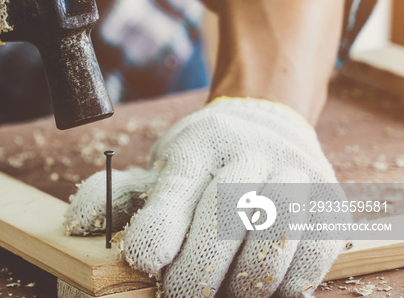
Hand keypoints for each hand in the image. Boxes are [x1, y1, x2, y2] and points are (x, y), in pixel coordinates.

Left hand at [65, 98, 343, 296]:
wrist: (267, 124)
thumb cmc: (204, 158)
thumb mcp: (157, 167)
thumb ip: (119, 197)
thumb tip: (76, 225)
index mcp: (200, 144)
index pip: (180, 186)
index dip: (162, 227)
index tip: (143, 261)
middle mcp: (251, 153)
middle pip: (226, 218)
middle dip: (197, 270)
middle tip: (178, 295)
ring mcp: (295, 175)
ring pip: (271, 241)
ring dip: (241, 283)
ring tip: (221, 293)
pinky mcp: (328, 203)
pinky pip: (310, 257)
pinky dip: (283, 285)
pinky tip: (259, 286)